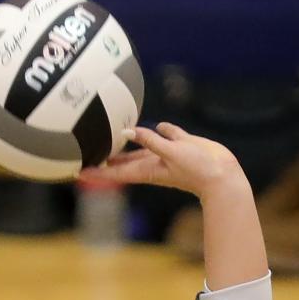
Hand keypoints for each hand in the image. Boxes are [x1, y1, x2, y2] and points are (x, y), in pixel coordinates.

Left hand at [80, 123, 246, 198]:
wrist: (222, 173)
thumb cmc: (196, 169)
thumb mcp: (171, 152)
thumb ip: (151, 141)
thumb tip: (128, 132)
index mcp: (146, 169)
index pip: (114, 172)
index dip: (95, 172)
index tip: (77, 172)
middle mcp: (153, 163)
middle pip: (123, 161)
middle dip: (105, 159)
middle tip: (88, 154)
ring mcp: (166, 155)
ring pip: (142, 147)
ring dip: (127, 144)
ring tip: (112, 139)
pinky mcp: (180, 145)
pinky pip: (165, 135)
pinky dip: (156, 131)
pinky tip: (152, 126)